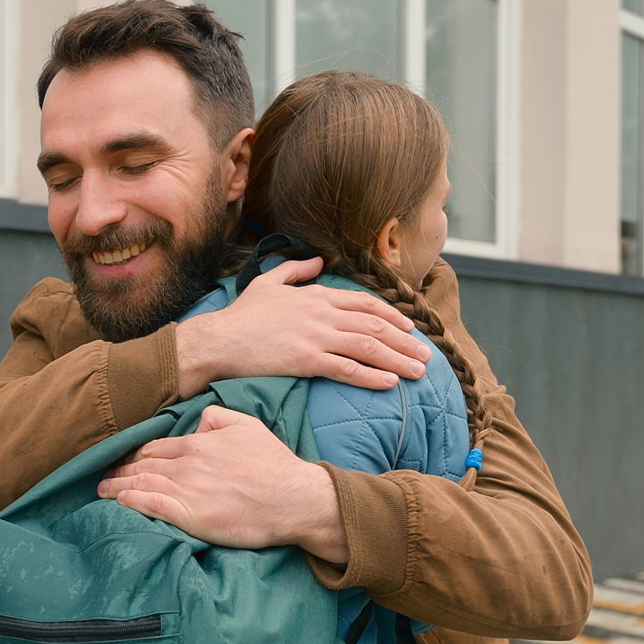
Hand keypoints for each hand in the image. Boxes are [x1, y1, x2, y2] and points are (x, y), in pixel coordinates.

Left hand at [96, 406, 348, 563]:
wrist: (293, 498)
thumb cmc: (274, 465)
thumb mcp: (249, 426)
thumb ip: (219, 417)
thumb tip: (198, 420)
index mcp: (200, 443)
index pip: (158, 447)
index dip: (138, 453)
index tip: (125, 459)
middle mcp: (188, 464)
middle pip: (144, 465)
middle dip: (121, 469)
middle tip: (104, 476)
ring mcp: (187, 490)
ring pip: (142, 483)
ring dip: (118, 486)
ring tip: (103, 490)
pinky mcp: (190, 515)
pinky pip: (151, 505)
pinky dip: (132, 501)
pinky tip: (120, 502)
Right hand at [175, 257, 430, 397]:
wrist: (218, 340)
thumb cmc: (241, 315)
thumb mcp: (268, 282)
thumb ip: (295, 269)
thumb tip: (317, 260)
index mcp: (315, 295)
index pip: (364, 303)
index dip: (392, 315)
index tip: (410, 327)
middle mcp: (321, 313)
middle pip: (374, 326)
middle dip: (405, 341)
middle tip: (425, 355)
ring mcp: (316, 336)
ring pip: (368, 347)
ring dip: (397, 359)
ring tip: (417, 372)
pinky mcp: (306, 360)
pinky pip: (347, 368)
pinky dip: (372, 376)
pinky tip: (390, 383)